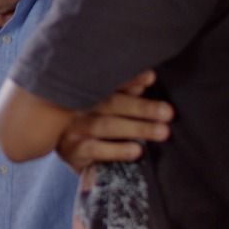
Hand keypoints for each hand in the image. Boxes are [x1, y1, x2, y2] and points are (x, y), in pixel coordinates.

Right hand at [54, 70, 171, 173]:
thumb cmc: (89, 124)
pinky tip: (136, 151)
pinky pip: (95, 149)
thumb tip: (148, 77)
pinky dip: (116, 150)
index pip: (111, 83)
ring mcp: (74, 128)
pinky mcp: (73, 150)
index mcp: (88, 92)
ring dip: (136, 128)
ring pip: (106, 126)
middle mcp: (79, 106)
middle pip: (112, 103)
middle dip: (142, 107)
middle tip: (167, 112)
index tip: (151, 77)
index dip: (131, 79)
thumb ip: (125, 94)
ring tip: (162, 132)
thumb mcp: (104, 107)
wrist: (60, 150)